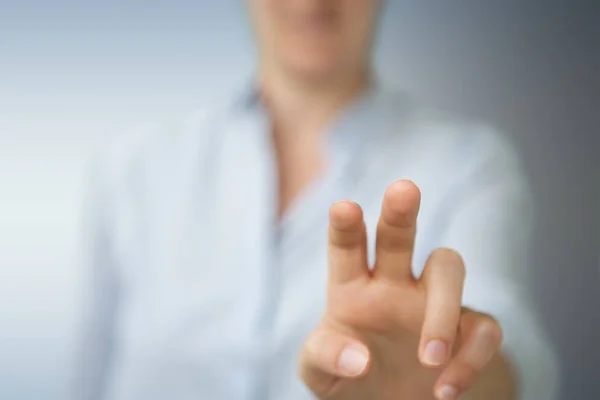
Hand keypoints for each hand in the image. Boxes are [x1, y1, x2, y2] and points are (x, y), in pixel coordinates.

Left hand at [298, 180, 505, 399]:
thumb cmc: (350, 380)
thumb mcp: (320, 375)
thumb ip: (324, 359)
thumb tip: (360, 358)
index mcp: (353, 287)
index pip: (347, 247)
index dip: (345, 226)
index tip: (344, 208)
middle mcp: (393, 283)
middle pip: (397, 236)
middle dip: (399, 214)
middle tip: (403, 190)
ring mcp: (432, 302)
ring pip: (448, 267)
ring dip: (442, 311)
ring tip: (427, 359)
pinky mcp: (468, 328)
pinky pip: (484, 327)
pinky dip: (470, 357)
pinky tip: (445, 388)